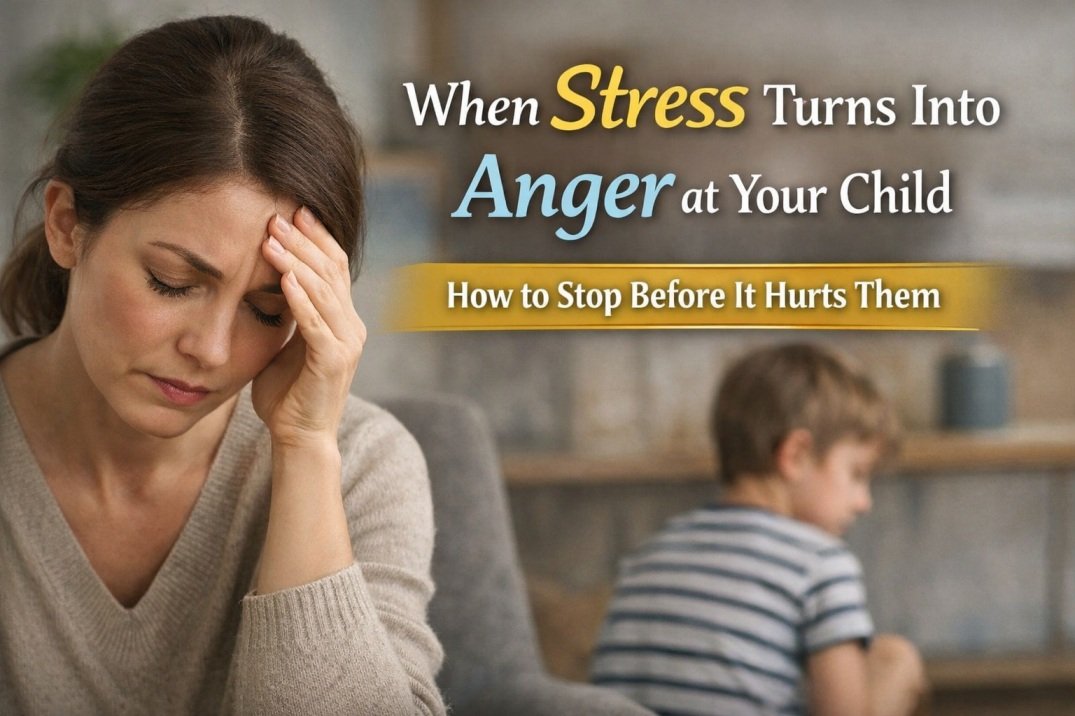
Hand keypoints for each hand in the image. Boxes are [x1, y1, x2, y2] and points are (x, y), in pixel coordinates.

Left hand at [252, 207, 365, 448]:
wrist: (301, 436)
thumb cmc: (288, 394)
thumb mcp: (285, 344)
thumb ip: (285, 314)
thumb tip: (265, 281)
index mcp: (342, 319)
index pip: (335, 267)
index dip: (317, 237)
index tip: (293, 211)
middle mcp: (351, 326)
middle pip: (331, 271)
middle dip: (303, 240)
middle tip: (276, 215)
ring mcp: (346, 342)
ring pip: (323, 290)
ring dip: (296, 260)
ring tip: (270, 237)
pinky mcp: (333, 360)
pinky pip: (315, 322)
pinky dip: (300, 297)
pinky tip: (284, 276)